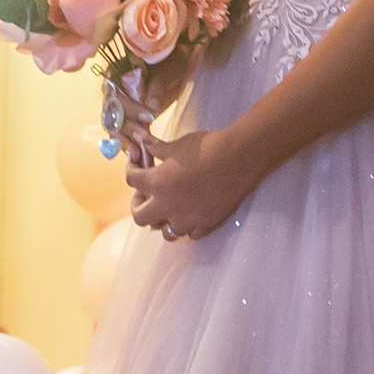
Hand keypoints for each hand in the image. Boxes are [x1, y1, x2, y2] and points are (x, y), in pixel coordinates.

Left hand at [124, 125, 260, 241]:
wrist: (242, 157)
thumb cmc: (208, 146)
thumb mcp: (177, 145)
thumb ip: (155, 147)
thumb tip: (141, 140)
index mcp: (157, 183)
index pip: (131, 181)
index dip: (131, 170)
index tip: (137, 165)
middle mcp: (168, 206)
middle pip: (140, 217)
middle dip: (139, 204)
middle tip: (146, 194)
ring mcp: (188, 219)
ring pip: (165, 231)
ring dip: (163, 219)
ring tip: (170, 205)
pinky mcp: (207, 225)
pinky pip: (190, 233)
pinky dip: (187, 225)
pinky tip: (191, 211)